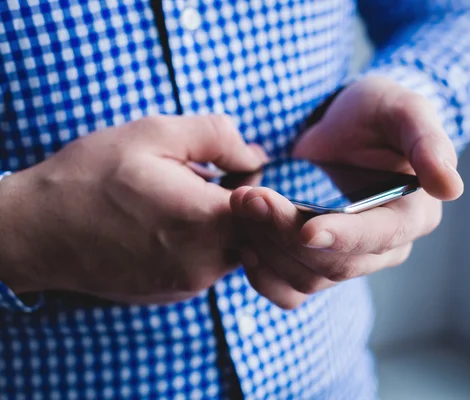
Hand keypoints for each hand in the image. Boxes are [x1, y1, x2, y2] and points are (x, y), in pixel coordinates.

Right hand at [0, 115, 266, 303]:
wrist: (36, 233)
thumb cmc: (91, 178)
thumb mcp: (154, 134)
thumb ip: (217, 137)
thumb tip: (256, 156)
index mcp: (207, 221)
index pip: (273, 211)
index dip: (261, 184)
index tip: (234, 170)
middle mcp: (206, 262)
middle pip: (258, 232)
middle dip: (243, 203)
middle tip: (203, 179)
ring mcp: (191, 283)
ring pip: (234, 247)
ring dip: (220, 222)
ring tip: (176, 200)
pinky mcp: (175, 293)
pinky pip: (209, 263)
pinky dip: (201, 242)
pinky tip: (164, 224)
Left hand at [231, 77, 463, 308]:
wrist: (349, 126)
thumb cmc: (378, 112)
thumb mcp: (404, 111)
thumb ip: (427, 142)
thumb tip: (451, 188)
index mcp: (413, 214)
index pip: (380, 237)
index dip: (344, 236)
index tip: (306, 228)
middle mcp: (386, 247)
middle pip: (337, 262)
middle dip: (286, 233)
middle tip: (246, 198)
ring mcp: (352, 260)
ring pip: (309, 279)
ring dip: (267, 248)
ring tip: (239, 206)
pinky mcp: (321, 265)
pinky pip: (292, 290)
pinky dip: (263, 275)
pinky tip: (243, 242)